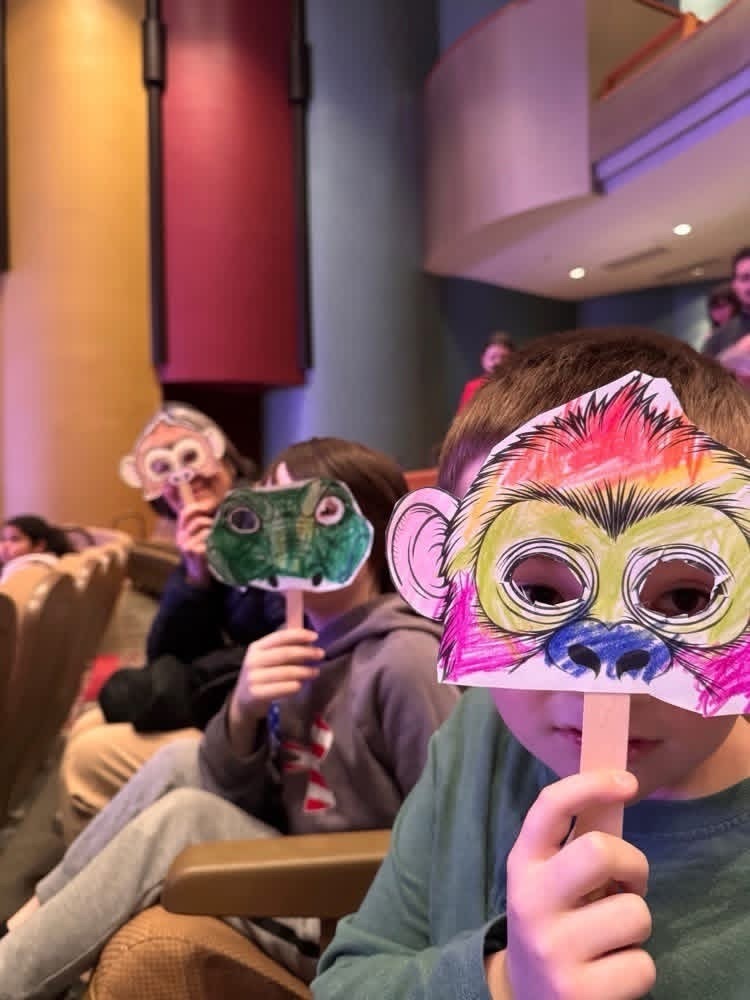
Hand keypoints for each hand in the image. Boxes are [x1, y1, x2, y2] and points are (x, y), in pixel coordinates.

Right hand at [175, 500, 216, 584]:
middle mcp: (181, 537)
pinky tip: (217, 547)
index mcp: (182, 531)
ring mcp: (186, 545)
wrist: (199, 577)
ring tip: (219, 539)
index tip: (209, 508)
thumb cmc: (203, 553)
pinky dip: (215, 542)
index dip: (197, 508)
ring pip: (205, 530)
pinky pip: (208, 540)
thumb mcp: (198, 536)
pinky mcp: (194, 552)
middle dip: (211, 522)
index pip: (185, 513)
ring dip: (216, 533)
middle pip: (198, 521)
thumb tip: (214, 504)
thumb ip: (202, 522)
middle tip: (218, 529)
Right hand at [227, 628, 323, 753]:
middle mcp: (253, 660)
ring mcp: (253, 678)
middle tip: (320, 654)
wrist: (244, 701)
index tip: (315, 637)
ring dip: (304, 671)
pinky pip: (281, 689)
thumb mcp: (267, 658)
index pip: (279, 637)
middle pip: (284, 653)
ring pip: (285, 672)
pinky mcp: (256, 694)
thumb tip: (309, 641)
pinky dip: (294, 686)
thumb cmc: (262, 675)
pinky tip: (301, 685)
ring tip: (315, 672)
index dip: (298, 635)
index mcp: (256, 647)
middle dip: (306, 653)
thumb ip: (284, 649)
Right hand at [485, 770, 654, 999]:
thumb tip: (617, 790)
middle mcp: (531, 902)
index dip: (590, 785)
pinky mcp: (579, 993)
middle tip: (628, 881)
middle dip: (632, 864)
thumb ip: (573, 844)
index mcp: (523, 864)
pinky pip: (642, 965)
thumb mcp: (548, 879)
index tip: (625, 782)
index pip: (550, 807)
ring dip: (636, 923)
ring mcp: (553, 950)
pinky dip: (636, 967)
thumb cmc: (553, 922)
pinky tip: (610, 970)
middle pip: (599, 851)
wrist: (527, 995)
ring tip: (612, 935)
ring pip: (635, 913)